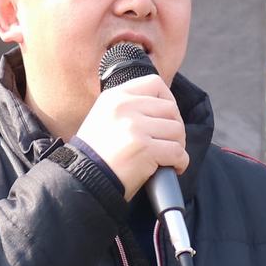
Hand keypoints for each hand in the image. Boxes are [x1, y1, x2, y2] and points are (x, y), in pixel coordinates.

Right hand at [75, 73, 186, 198]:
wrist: (84, 181)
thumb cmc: (96, 155)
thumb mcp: (104, 117)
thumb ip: (128, 107)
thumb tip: (163, 108)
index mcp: (115, 97)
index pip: (155, 84)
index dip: (168, 100)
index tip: (166, 118)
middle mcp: (125, 107)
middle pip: (170, 109)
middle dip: (175, 128)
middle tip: (170, 143)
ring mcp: (135, 127)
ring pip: (177, 130)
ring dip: (178, 145)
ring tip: (169, 156)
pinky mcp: (145, 148)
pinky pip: (177, 152)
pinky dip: (180, 162)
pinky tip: (173, 168)